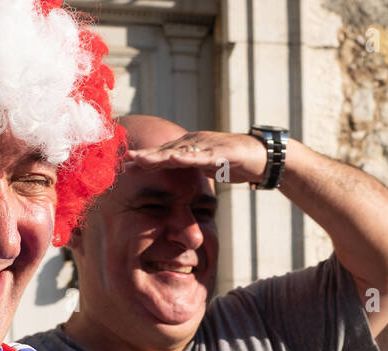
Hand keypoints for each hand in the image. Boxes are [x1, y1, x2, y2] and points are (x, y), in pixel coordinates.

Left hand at [124, 131, 270, 185]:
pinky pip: (203, 157)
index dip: (144, 158)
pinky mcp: (222, 153)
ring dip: (159, 156)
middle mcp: (196, 143)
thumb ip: (188, 166)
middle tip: (126, 158)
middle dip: (145, 155)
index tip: (125, 164)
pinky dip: (188, 158)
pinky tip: (174, 159)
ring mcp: (208, 146)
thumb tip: (170, 170)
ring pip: (180, 152)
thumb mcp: (205, 165)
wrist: (261, 157)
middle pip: (166, 150)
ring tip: (141, 159)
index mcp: (190, 147)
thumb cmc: (232, 162)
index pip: (163, 153)